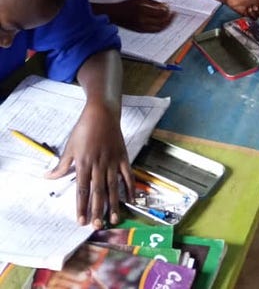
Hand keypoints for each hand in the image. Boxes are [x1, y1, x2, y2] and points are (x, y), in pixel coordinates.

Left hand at [46, 101, 133, 227]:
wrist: (102, 112)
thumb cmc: (84, 128)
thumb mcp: (70, 146)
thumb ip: (61, 165)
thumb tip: (48, 177)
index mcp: (84, 163)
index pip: (82, 189)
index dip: (81, 206)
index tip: (80, 220)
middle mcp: (98, 164)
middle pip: (97, 191)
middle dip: (97, 210)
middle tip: (96, 225)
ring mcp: (112, 161)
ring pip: (113, 187)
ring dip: (113, 204)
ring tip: (114, 219)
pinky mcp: (123, 157)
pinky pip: (127, 175)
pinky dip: (130, 188)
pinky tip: (131, 200)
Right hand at [99, 0, 173, 31]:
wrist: (115, 15)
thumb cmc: (126, 5)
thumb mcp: (140, 0)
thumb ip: (153, 3)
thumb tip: (165, 5)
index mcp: (143, 10)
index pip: (160, 12)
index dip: (167, 10)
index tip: (170, 7)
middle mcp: (143, 20)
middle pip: (162, 21)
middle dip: (170, 17)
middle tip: (174, 13)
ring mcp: (142, 27)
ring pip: (160, 28)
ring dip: (167, 24)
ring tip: (171, 19)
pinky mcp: (141, 31)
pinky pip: (155, 31)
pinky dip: (161, 28)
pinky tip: (164, 24)